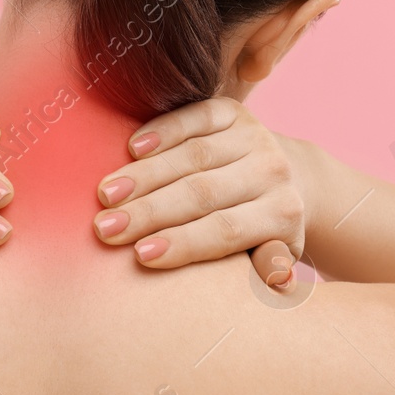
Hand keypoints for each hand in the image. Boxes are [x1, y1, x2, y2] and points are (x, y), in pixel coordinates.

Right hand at [91, 97, 304, 288]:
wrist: (287, 179)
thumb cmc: (262, 232)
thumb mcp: (271, 256)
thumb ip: (267, 268)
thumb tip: (275, 283)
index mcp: (282, 214)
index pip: (227, 231)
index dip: (183, 242)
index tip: (140, 256)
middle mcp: (274, 172)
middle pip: (204, 193)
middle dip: (150, 212)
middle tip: (106, 228)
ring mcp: (255, 137)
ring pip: (194, 155)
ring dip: (144, 175)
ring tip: (106, 194)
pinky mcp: (236, 111)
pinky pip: (197, 116)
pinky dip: (164, 130)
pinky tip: (132, 148)